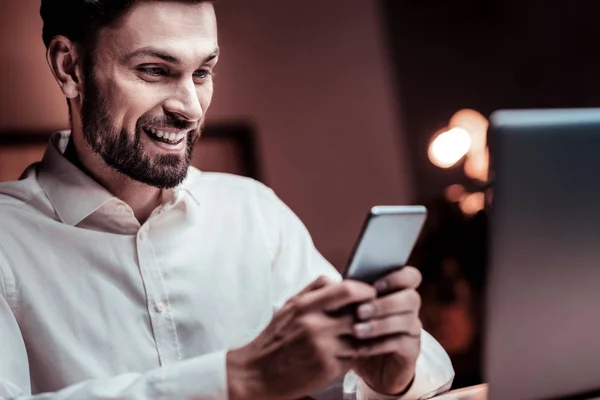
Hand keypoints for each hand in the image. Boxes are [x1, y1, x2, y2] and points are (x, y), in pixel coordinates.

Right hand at [226, 276, 376, 399]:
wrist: (257, 374)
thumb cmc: (275, 338)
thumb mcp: (289, 306)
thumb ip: (313, 290)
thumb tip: (337, 280)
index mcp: (306, 305)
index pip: (348, 290)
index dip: (365, 290)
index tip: (369, 293)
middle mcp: (316, 325)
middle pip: (360, 312)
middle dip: (369, 312)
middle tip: (371, 313)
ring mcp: (324, 348)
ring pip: (361, 335)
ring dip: (363, 334)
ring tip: (357, 334)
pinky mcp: (329, 368)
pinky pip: (353, 356)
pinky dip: (353, 353)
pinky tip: (344, 352)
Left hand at [351, 266, 422, 394]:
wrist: (367, 367)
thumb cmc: (357, 331)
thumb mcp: (350, 313)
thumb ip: (349, 295)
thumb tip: (335, 282)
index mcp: (398, 292)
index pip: (410, 276)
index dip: (397, 277)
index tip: (374, 285)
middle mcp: (409, 308)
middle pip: (411, 297)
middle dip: (384, 303)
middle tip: (359, 311)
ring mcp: (412, 329)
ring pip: (407, 321)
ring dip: (379, 324)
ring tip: (356, 330)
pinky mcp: (411, 350)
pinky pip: (400, 343)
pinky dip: (378, 345)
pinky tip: (360, 348)